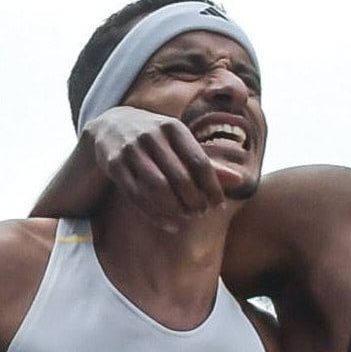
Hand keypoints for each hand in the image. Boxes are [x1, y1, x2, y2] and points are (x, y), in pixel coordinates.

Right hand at [82, 106, 228, 221]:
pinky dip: (156, 215)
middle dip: (194, 200)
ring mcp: (131, 149)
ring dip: (176, 209)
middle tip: (201, 213)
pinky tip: (171, 225)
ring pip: (157, 188)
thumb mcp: (181, 143)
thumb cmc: (157, 139)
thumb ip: (208, 163)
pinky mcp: (114, 165)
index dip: (212, 187)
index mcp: (173, 127)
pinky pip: (137, 196)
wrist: (111, 126)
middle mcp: (151, 135)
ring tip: (187, 217)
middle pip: (180, 177)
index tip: (219, 205)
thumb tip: (240, 180)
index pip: (200, 162)